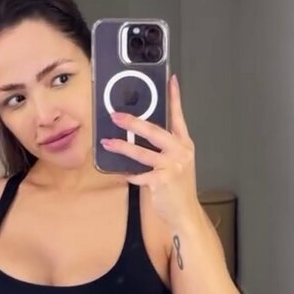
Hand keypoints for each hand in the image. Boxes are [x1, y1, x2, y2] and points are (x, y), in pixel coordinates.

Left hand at [100, 74, 201, 229]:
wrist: (185, 213)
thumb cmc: (179, 187)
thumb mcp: (177, 162)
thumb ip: (165, 147)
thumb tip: (141, 133)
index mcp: (184, 144)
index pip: (179, 116)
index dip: (175, 97)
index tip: (171, 80)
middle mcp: (180, 152)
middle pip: (154, 131)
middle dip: (133, 122)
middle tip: (116, 115)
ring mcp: (171, 167)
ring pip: (142, 153)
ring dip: (122, 147)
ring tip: (107, 142)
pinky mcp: (161, 182)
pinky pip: (138, 174)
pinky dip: (127, 173)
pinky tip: (119, 172)